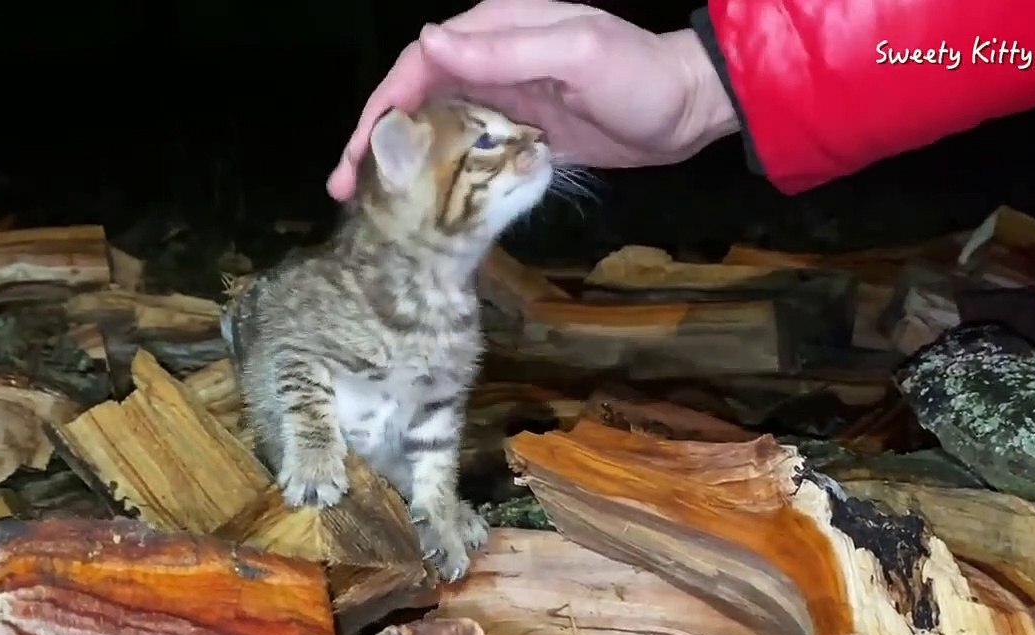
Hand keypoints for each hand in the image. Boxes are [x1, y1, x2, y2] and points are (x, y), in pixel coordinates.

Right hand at [325, 0, 740, 200]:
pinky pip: (464, 153)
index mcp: (496, 30)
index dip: (383, 106)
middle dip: (376, 141)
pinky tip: (419, 204)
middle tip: (345, 189)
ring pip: (433, 129)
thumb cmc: (639, 77)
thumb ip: (506, 48)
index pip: (420, 62)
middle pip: (415, 97)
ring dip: (399, 163)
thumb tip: (429, 40)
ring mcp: (503, 101)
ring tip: (368, 203)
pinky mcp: (517, 135)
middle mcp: (490, 62)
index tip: (359, 153)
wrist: (689, 111)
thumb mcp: (577, 54)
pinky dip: (436, 175)